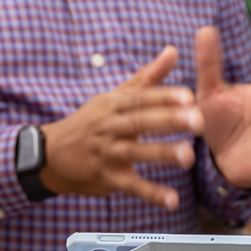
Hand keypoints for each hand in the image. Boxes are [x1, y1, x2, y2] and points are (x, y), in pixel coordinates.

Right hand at [41, 48, 203, 208]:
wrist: (52, 154)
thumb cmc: (92, 122)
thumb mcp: (115, 96)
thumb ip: (148, 77)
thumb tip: (174, 50)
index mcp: (112, 105)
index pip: (140, 98)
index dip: (164, 97)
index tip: (189, 95)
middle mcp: (108, 127)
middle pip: (139, 122)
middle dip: (168, 121)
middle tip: (198, 121)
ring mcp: (106, 153)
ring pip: (135, 152)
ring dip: (161, 154)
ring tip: (188, 157)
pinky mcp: (107, 178)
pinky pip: (131, 186)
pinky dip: (151, 193)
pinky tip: (172, 199)